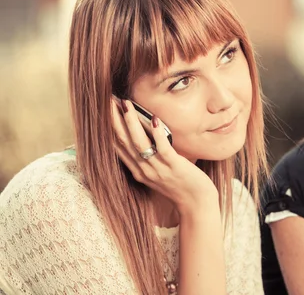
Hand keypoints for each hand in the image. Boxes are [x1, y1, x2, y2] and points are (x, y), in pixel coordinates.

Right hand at [111, 97, 217, 213]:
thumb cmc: (180, 185)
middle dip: (114, 120)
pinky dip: (157, 134)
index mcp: (137, 170)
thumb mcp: (158, 172)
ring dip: (132, 122)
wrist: (196, 205)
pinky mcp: (174, 166)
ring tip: (126, 105)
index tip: (105, 109)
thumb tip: (146, 135)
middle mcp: (143, 170)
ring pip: (139, 143)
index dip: (109, 127)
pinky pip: (163, 148)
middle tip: (108, 100)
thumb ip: (149, 158)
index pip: (117, 146)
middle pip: (123, 142)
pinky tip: (154, 119)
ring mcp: (158, 169)